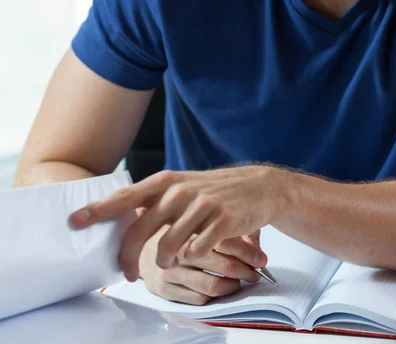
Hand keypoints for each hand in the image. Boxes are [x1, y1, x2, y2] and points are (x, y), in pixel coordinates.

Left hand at [70, 165, 286, 280]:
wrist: (260, 187)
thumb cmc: (216, 191)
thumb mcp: (184, 187)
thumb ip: (156, 201)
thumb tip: (125, 222)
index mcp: (167, 182)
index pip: (125, 197)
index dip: (99, 209)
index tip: (75, 221)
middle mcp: (181, 191)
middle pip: (140, 230)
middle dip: (127, 257)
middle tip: (126, 273)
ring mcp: (203, 205)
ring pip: (167, 247)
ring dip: (164, 261)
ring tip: (169, 261)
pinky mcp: (223, 220)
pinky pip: (196, 251)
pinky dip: (193, 258)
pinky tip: (199, 252)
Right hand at [140, 228, 266, 304]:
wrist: (141, 238)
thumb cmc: (180, 228)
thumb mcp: (203, 219)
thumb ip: (232, 228)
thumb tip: (257, 247)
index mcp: (192, 226)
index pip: (227, 242)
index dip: (249, 253)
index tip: (261, 259)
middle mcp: (181, 248)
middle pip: (224, 266)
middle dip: (245, 272)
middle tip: (255, 272)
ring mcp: (171, 270)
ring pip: (212, 286)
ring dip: (232, 286)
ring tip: (240, 281)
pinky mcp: (163, 287)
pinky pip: (197, 298)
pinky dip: (214, 296)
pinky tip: (220, 287)